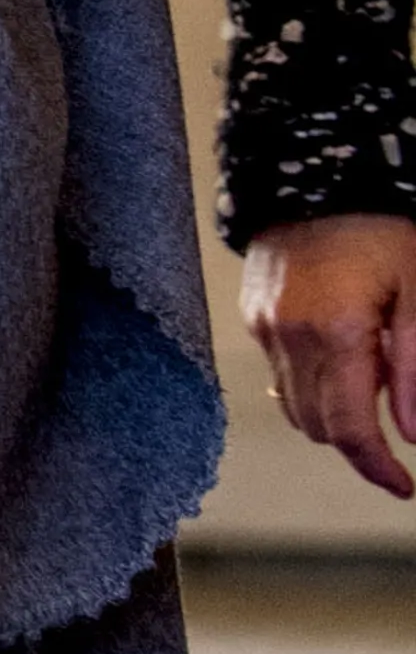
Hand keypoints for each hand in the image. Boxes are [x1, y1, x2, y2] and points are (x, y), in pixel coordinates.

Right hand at [240, 212, 415, 499]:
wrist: (316, 168)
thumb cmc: (382, 224)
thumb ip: (415, 364)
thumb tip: (413, 432)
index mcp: (337, 332)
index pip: (350, 429)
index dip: (378, 467)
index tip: (404, 485)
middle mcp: (290, 337)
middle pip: (319, 428)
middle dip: (358, 444)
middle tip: (398, 425)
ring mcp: (265, 328)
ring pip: (295, 409)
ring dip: (333, 415)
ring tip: (371, 380)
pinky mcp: (253, 316)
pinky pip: (279, 375)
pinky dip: (312, 385)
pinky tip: (341, 358)